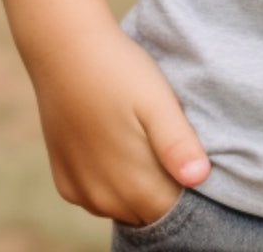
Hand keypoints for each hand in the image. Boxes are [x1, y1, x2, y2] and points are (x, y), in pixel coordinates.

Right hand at [25, 17, 209, 225]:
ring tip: (144, 141)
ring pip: (123, 206)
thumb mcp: (157, 100)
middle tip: (169, 144)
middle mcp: (103, 201)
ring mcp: (79, 192)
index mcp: (134, 187)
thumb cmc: (118, 71)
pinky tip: (116, 145)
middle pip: (149, 213)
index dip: (188, 190)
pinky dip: (111, 181)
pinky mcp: (63, 181)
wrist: (64, 50)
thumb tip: (199, 179)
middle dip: (164, 189)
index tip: (191, 158)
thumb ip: (177, 143)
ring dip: (137, 186)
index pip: (174, 211)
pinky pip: (97, 196)